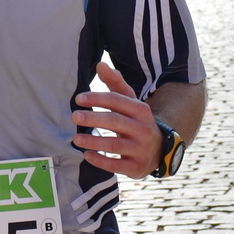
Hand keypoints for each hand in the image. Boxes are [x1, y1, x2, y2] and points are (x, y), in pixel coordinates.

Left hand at [71, 61, 159, 178]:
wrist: (159, 149)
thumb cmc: (136, 121)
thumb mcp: (130, 102)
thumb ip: (115, 83)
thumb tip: (100, 65)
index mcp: (141, 110)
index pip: (116, 101)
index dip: (97, 99)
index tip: (78, 99)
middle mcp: (143, 129)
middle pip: (115, 121)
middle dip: (93, 118)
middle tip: (74, 116)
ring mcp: (141, 149)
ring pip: (114, 145)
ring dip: (93, 141)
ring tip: (76, 139)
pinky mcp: (136, 168)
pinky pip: (116, 165)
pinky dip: (100, 161)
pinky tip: (86, 155)